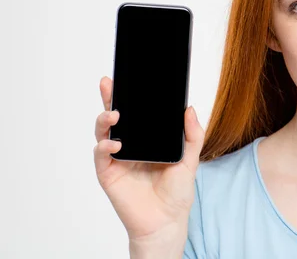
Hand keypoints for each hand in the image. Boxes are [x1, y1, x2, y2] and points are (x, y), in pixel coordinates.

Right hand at [93, 76, 204, 241]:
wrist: (166, 220)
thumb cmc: (177, 191)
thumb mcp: (190, 159)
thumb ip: (193, 135)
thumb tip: (189, 108)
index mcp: (147, 139)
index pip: (137, 113)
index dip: (130, 96)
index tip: (129, 78)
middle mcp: (130, 145)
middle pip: (116, 116)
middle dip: (110, 97)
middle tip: (109, 83)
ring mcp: (117, 158)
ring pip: (103, 131)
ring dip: (105, 119)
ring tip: (114, 114)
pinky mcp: (108, 173)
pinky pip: (101, 154)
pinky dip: (105, 146)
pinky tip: (115, 143)